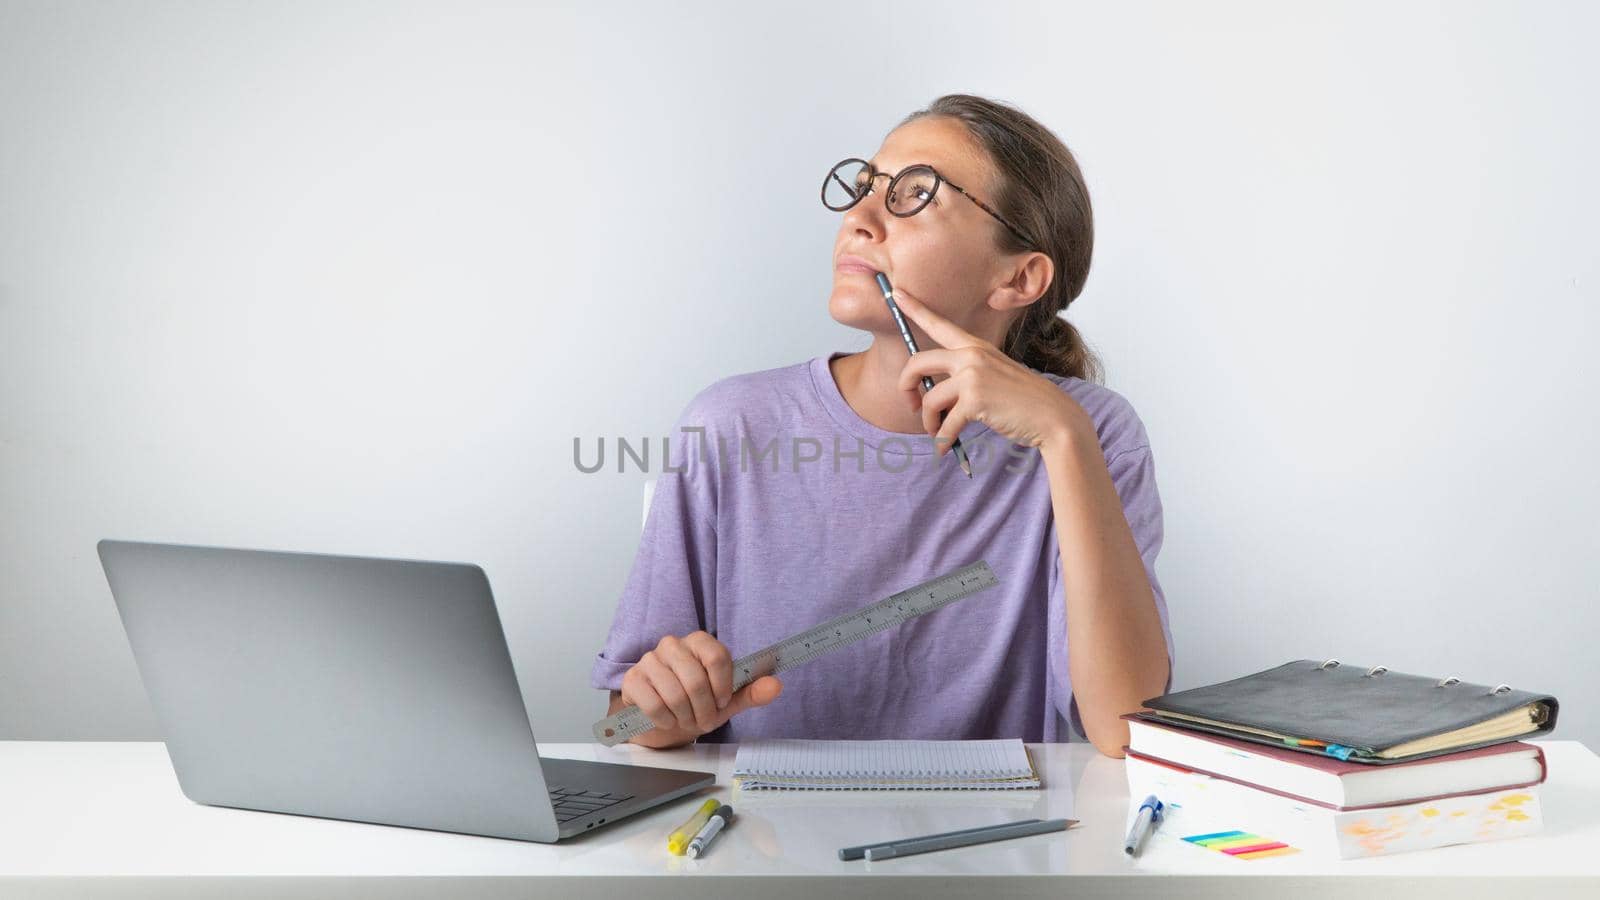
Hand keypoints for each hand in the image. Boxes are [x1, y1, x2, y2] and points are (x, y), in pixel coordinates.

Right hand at [616, 631, 782, 747]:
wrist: (661, 721)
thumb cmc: (694, 705)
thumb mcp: (726, 701)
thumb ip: (750, 692)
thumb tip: (775, 686)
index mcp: (699, 642)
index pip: (717, 657)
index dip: (722, 686)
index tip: (722, 702)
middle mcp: (672, 645)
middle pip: (695, 679)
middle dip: (703, 709)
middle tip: (704, 720)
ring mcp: (650, 660)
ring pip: (674, 694)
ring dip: (685, 717)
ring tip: (686, 721)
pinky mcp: (632, 680)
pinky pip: (653, 703)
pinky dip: (665, 720)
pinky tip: (667, 720)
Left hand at [889, 289, 1086, 452]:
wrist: (1052, 416)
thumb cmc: (1022, 401)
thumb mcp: (994, 376)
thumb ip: (965, 376)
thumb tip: (931, 395)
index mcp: (976, 346)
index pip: (939, 324)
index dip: (914, 308)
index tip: (896, 293)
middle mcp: (971, 355)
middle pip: (918, 362)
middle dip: (906, 387)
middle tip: (912, 406)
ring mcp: (973, 375)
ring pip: (929, 398)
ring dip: (929, 422)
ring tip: (936, 433)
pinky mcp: (974, 399)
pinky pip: (945, 423)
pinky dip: (942, 439)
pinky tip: (945, 447)